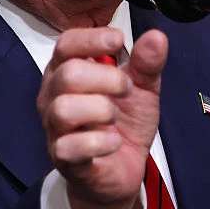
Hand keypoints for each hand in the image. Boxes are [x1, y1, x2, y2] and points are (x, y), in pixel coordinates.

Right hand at [36, 26, 167, 208]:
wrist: (121, 171)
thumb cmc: (123, 123)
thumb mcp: (141, 89)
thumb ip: (146, 64)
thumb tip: (157, 36)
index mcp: (67, 70)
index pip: (65, 44)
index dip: (92, 39)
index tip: (119, 41)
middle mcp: (52, 96)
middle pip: (68, 74)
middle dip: (107, 78)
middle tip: (126, 89)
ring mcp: (54, 128)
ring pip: (64, 109)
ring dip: (101, 110)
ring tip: (115, 117)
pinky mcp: (62, 157)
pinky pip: (71, 146)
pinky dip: (100, 142)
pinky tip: (114, 142)